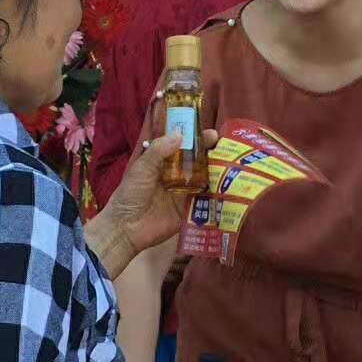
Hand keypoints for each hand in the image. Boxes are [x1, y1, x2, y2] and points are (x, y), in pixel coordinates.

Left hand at [107, 129, 220, 250]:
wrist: (126, 227)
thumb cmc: (131, 194)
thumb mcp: (141, 168)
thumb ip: (159, 151)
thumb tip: (180, 134)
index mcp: (165, 164)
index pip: (185, 148)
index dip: (198, 140)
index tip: (212, 135)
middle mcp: (178, 177)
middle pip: (199, 163)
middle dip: (213, 156)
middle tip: (229, 151)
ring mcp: (185, 195)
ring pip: (206, 181)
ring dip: (219, 175)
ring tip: (235, 168)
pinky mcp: (190, 212)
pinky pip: (206, 203)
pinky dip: (217, 197)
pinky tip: (231, 191)